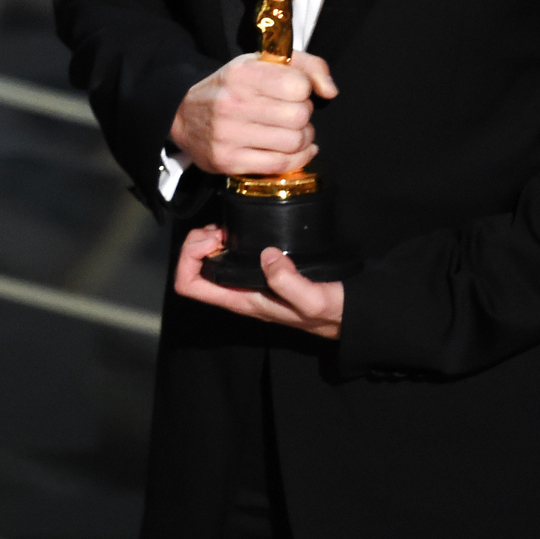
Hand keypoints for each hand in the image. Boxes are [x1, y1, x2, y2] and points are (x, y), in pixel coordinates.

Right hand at [168, 51, 334, 175]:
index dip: (304, 89)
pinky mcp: (228, 161)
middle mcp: (232, 102)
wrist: (184, 116)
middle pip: (299, 116)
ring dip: (302, 138)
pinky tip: (295, 150)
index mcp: (242, 72)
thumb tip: (330, 91)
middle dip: (304, 116)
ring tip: (292, 131)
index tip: (294, 91)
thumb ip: (306, 66)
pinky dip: (297, 158)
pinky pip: (281, 164)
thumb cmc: (232, 88)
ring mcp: (228, 134)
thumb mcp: (262, 63)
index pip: (298, 84)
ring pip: (293, 142)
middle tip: (292, 114)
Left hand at [172, 224, 343, 337]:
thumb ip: (289, 282)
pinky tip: (246, 229)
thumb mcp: (313, 300)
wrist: (350, 313)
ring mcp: (248, 281)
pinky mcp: (260, 271)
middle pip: (194, 269)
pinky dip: (229, 238)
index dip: (191, 258)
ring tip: (232, 227)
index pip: (189, 286)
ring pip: (209, 260)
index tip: (216, 240)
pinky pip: (230, 254)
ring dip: (212, 238)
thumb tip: (267, 255)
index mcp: (242, 301)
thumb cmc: (332, 311)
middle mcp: (239, 292)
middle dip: (199, 242)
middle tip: (224, 229)